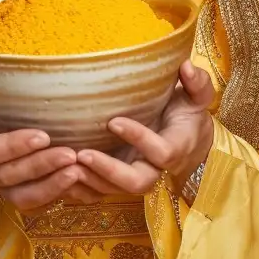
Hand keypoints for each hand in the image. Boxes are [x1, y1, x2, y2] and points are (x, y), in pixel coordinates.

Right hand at [0, 41, 92, 210]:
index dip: (11, 147)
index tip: (42, 134)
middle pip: (7, 178)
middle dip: (39, 167)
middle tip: (71, 154)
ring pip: (23, 198)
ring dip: (52, 187)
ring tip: (80, 169)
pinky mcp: (17, 187)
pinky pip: (35, 205)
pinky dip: (58, 197)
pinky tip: (83, 182)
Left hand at [72, 61, 216, 197]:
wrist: (188, 143)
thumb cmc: (187, 114)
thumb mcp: (196, 97)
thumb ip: (197, 83)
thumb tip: (187, 66)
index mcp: (176, 147)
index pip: (162, 152)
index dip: (139, 139)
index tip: (113, 121)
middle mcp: (156, 168)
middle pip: (137, 182)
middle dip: (109, 171)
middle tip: (82, 154)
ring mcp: (136, 177)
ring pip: (115, 191)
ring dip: (90, 180)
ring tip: (65, 163)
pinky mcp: (120, 182)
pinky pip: (101, 192)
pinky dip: (81, 188)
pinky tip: (61, 173)